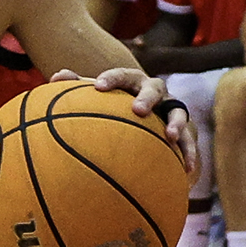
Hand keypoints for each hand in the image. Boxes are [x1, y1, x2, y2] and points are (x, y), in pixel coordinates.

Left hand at [61, 65, 197, 166]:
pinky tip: (188, 171)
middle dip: (147, 98)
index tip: (98, 87)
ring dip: (176, 123)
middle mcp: (155, 92)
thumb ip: (78, 86)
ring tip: (171, 137)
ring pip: (178, 112)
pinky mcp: (183, 129)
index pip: (123, 75)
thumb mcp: (98, 95)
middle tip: (138, 110)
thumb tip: (55, 78)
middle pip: (154, 89)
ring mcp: (171, 109)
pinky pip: (189, 141)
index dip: (111, 78)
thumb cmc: (114, 104)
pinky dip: (189, 153)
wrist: (145, 112)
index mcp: (133, 82)